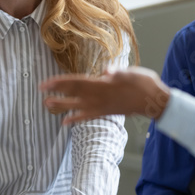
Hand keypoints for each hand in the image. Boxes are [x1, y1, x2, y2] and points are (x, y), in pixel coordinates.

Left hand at [40, 67, 170, 122]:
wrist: (154, 101)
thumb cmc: (144, 84)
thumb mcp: (131, 73)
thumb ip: (117, 73)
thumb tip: (106, 72)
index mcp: (103, 85)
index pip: (77, 82)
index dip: (61, 82)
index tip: (47, 82)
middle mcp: (100, 97)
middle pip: (73, 93)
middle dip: (56, 91)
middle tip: (40, 90)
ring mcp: (102, 106)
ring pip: (77, 105)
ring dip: (61, 105)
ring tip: (47, 104)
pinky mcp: (106, 112)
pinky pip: (88, 116)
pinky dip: (76, 119)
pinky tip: (65, 122)